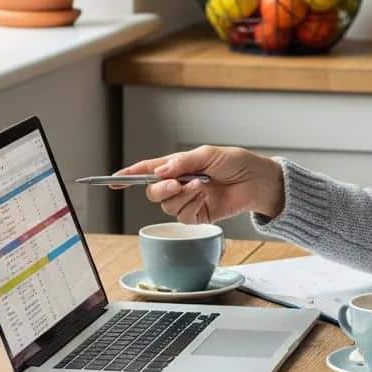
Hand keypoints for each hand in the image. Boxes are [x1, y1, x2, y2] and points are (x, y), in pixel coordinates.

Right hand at [115, 145, 284, 224]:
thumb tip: (160, 171)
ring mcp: (189, 201)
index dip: (129, 176)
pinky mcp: (200, 216)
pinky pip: (183, 216)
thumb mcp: (208, 154)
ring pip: (167, 206)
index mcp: (179, 166)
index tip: (113, 180)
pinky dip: (190, 206)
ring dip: (180, 196)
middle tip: (174, 182)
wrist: (259, 181)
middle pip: (153, 192)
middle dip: (160, 188)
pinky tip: (203, 196)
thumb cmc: (237, 163)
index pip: (149, 171)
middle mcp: (180, 184)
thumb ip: (183, 162)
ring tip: (200, 185)